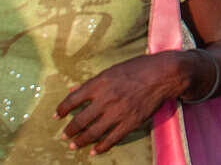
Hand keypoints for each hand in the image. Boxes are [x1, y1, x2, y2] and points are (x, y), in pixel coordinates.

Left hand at [55, 51, 199, 154]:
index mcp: (100, 83)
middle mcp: (106, 99)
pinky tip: (94, 151)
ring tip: (74, 145)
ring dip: (80, 141)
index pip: (72, 100)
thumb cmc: (138, 68)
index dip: (61, 110)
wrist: (163, 74)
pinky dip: (101, 148)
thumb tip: (73, 91)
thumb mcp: (112, 70)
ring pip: (93, 133)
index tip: (57, 116)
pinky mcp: (130, 122)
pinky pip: (111, 140)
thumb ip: (92, 83)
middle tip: (64, 135)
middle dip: (69, 130)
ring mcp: (118, 112)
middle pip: (80, 120)